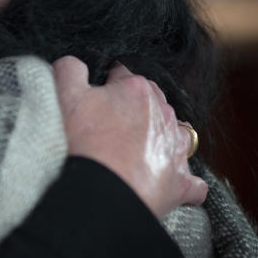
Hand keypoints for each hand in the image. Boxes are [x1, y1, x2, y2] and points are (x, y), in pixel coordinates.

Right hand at [52, 56, 206, 217]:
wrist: (100, 194)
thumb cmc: (82, 143)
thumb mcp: (64, 95)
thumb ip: (70, 69)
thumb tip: (76, 62)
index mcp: (136, 89)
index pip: (121, 75)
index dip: (104, 85)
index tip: (90, 100)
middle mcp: (163, 114)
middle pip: (151, 101)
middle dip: (134, 108)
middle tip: (107, 126)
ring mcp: (175, 149)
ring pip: (177, 134)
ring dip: (161, 138)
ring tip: (137, 151)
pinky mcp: (180, 183)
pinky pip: (193, 182)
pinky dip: (183, 181)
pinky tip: (169, 182)